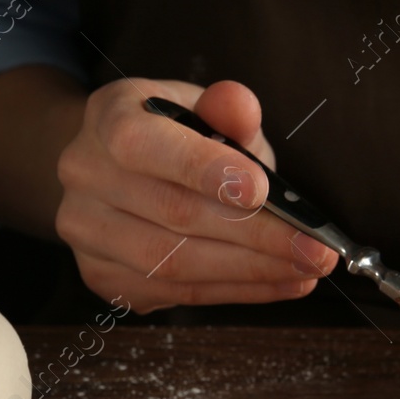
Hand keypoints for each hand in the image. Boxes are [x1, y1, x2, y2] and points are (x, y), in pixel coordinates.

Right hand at [54, 78, 338, 310]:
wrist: (119, 169)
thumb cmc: (174, 137)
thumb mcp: (203, 109)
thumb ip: (227, 110)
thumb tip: (241, 106)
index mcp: (108, 117)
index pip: (142, 144)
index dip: (204, 169)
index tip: (261, 190)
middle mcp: (85, 173)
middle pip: (173, 214)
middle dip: (256, 236)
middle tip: (315, 250)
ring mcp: (86, 230)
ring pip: (174, 264)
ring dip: (251, 272)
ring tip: (306, 271)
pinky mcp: (102, 275)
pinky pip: (175, 292)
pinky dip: (235, 291)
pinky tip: (278, 282)